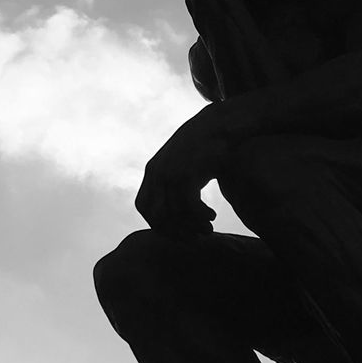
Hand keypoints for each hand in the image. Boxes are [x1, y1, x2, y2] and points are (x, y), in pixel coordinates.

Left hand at [135, 107, 227, 237]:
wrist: (218, 125)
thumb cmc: (203, 148)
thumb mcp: (181, 164)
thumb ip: (172, 184)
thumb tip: (175, 212)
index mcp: (152, 171)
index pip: (143, 206)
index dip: (156, 223)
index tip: (176, 231)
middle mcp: (156, 173)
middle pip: (156, 215)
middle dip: (175, 232)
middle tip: (193, 237)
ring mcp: (170, 173)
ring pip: (175, 214)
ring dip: (192, 226)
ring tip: (207, 229)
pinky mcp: (187, 174)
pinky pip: (189, 206)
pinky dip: (201, 216)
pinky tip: (212, 216)